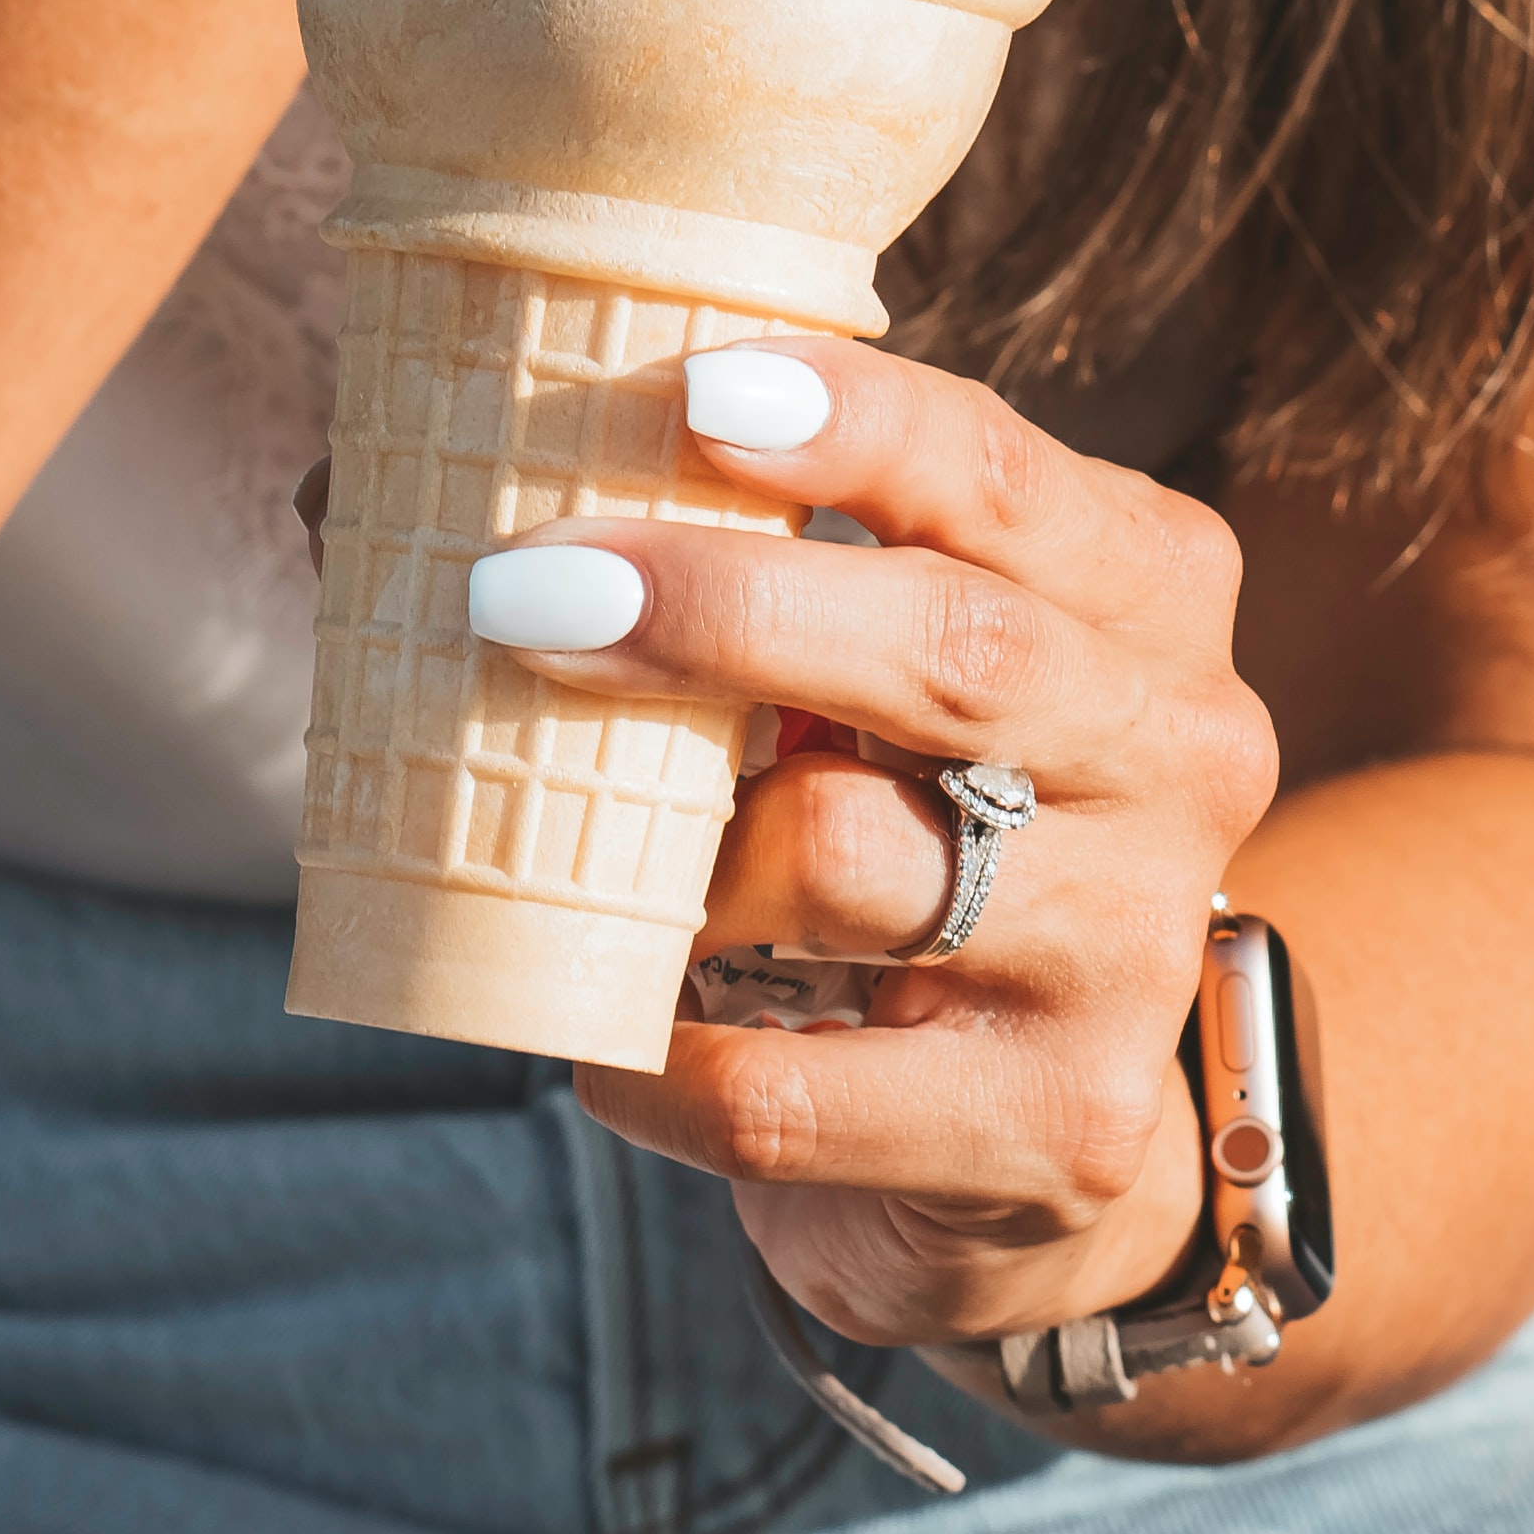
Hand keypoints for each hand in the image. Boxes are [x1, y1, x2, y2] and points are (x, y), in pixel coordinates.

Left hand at [477, 341, 1281, 1357]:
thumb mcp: (864, 680)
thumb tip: (355, 496)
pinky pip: (789, 1091)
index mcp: (1141, 593)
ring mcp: (1132, 952)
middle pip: (953, 654)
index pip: (997, 476)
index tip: (688, 391)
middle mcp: (1179, 754)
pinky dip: (659, 1064)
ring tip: (606, 876)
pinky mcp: (1059, 1130)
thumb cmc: (908, 838)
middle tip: (521, 595)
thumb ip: (717, 570)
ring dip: (679, 866)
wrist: (1037, 1142)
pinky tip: (616, 1042)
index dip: (851, 425)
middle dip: (723, 611)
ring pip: (854, 864)